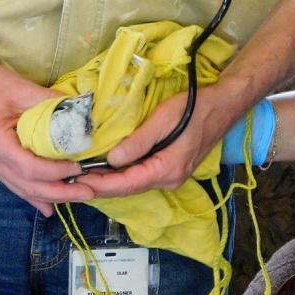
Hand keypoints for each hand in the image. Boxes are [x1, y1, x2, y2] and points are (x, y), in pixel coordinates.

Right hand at [0, 63, 93, 215]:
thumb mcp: (21, 88)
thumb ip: (50, 103)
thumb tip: (82, 112)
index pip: (30, 168)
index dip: (56, 172)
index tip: (79, 167)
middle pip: (28, 186)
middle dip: (61, 192)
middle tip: (88, 191)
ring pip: (22, 189)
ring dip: (51, 196)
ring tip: (77, 196)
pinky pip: (15, 184)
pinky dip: (34, 197)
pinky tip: (48, 208)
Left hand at [81, 85, 233, 197]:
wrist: (223, 105)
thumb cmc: (195, 108)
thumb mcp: (163, 119)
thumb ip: (137, 142)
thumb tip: (111, 160)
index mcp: (167, 170)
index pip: (126, 184)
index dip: (100, 185)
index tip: (77, 182)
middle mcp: (169, 179)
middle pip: (128, 189)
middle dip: (99, 187)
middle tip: (71, 182)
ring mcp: (171, 176)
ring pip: (133, 184)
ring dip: (108, 182)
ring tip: (82, 177)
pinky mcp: (170, 168)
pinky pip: (141, 176)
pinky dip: (121, 175)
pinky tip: (106, 170)